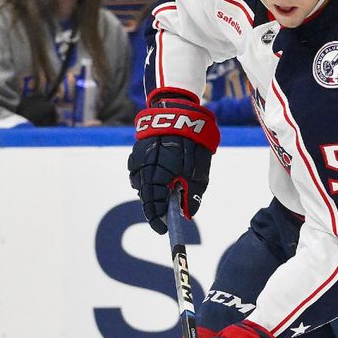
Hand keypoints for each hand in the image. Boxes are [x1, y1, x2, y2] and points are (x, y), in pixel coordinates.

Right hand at [128, 90, 219, 233]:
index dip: (157, 218)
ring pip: (140, 184)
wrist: (178, 108)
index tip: (163, 229)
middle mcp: (144, 166)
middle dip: (155, 207)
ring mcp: (138, 158)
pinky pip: (139, 171)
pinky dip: (148, 178)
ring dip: (151, 191)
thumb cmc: (193, 139)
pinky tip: (159, 176)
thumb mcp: (200, 167)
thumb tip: (188, 213)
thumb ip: (193, 190)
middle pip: (145, 196)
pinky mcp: (137, 151)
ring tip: (165, 191)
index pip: (154, 203)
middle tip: (166, 214)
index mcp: (159, 171)